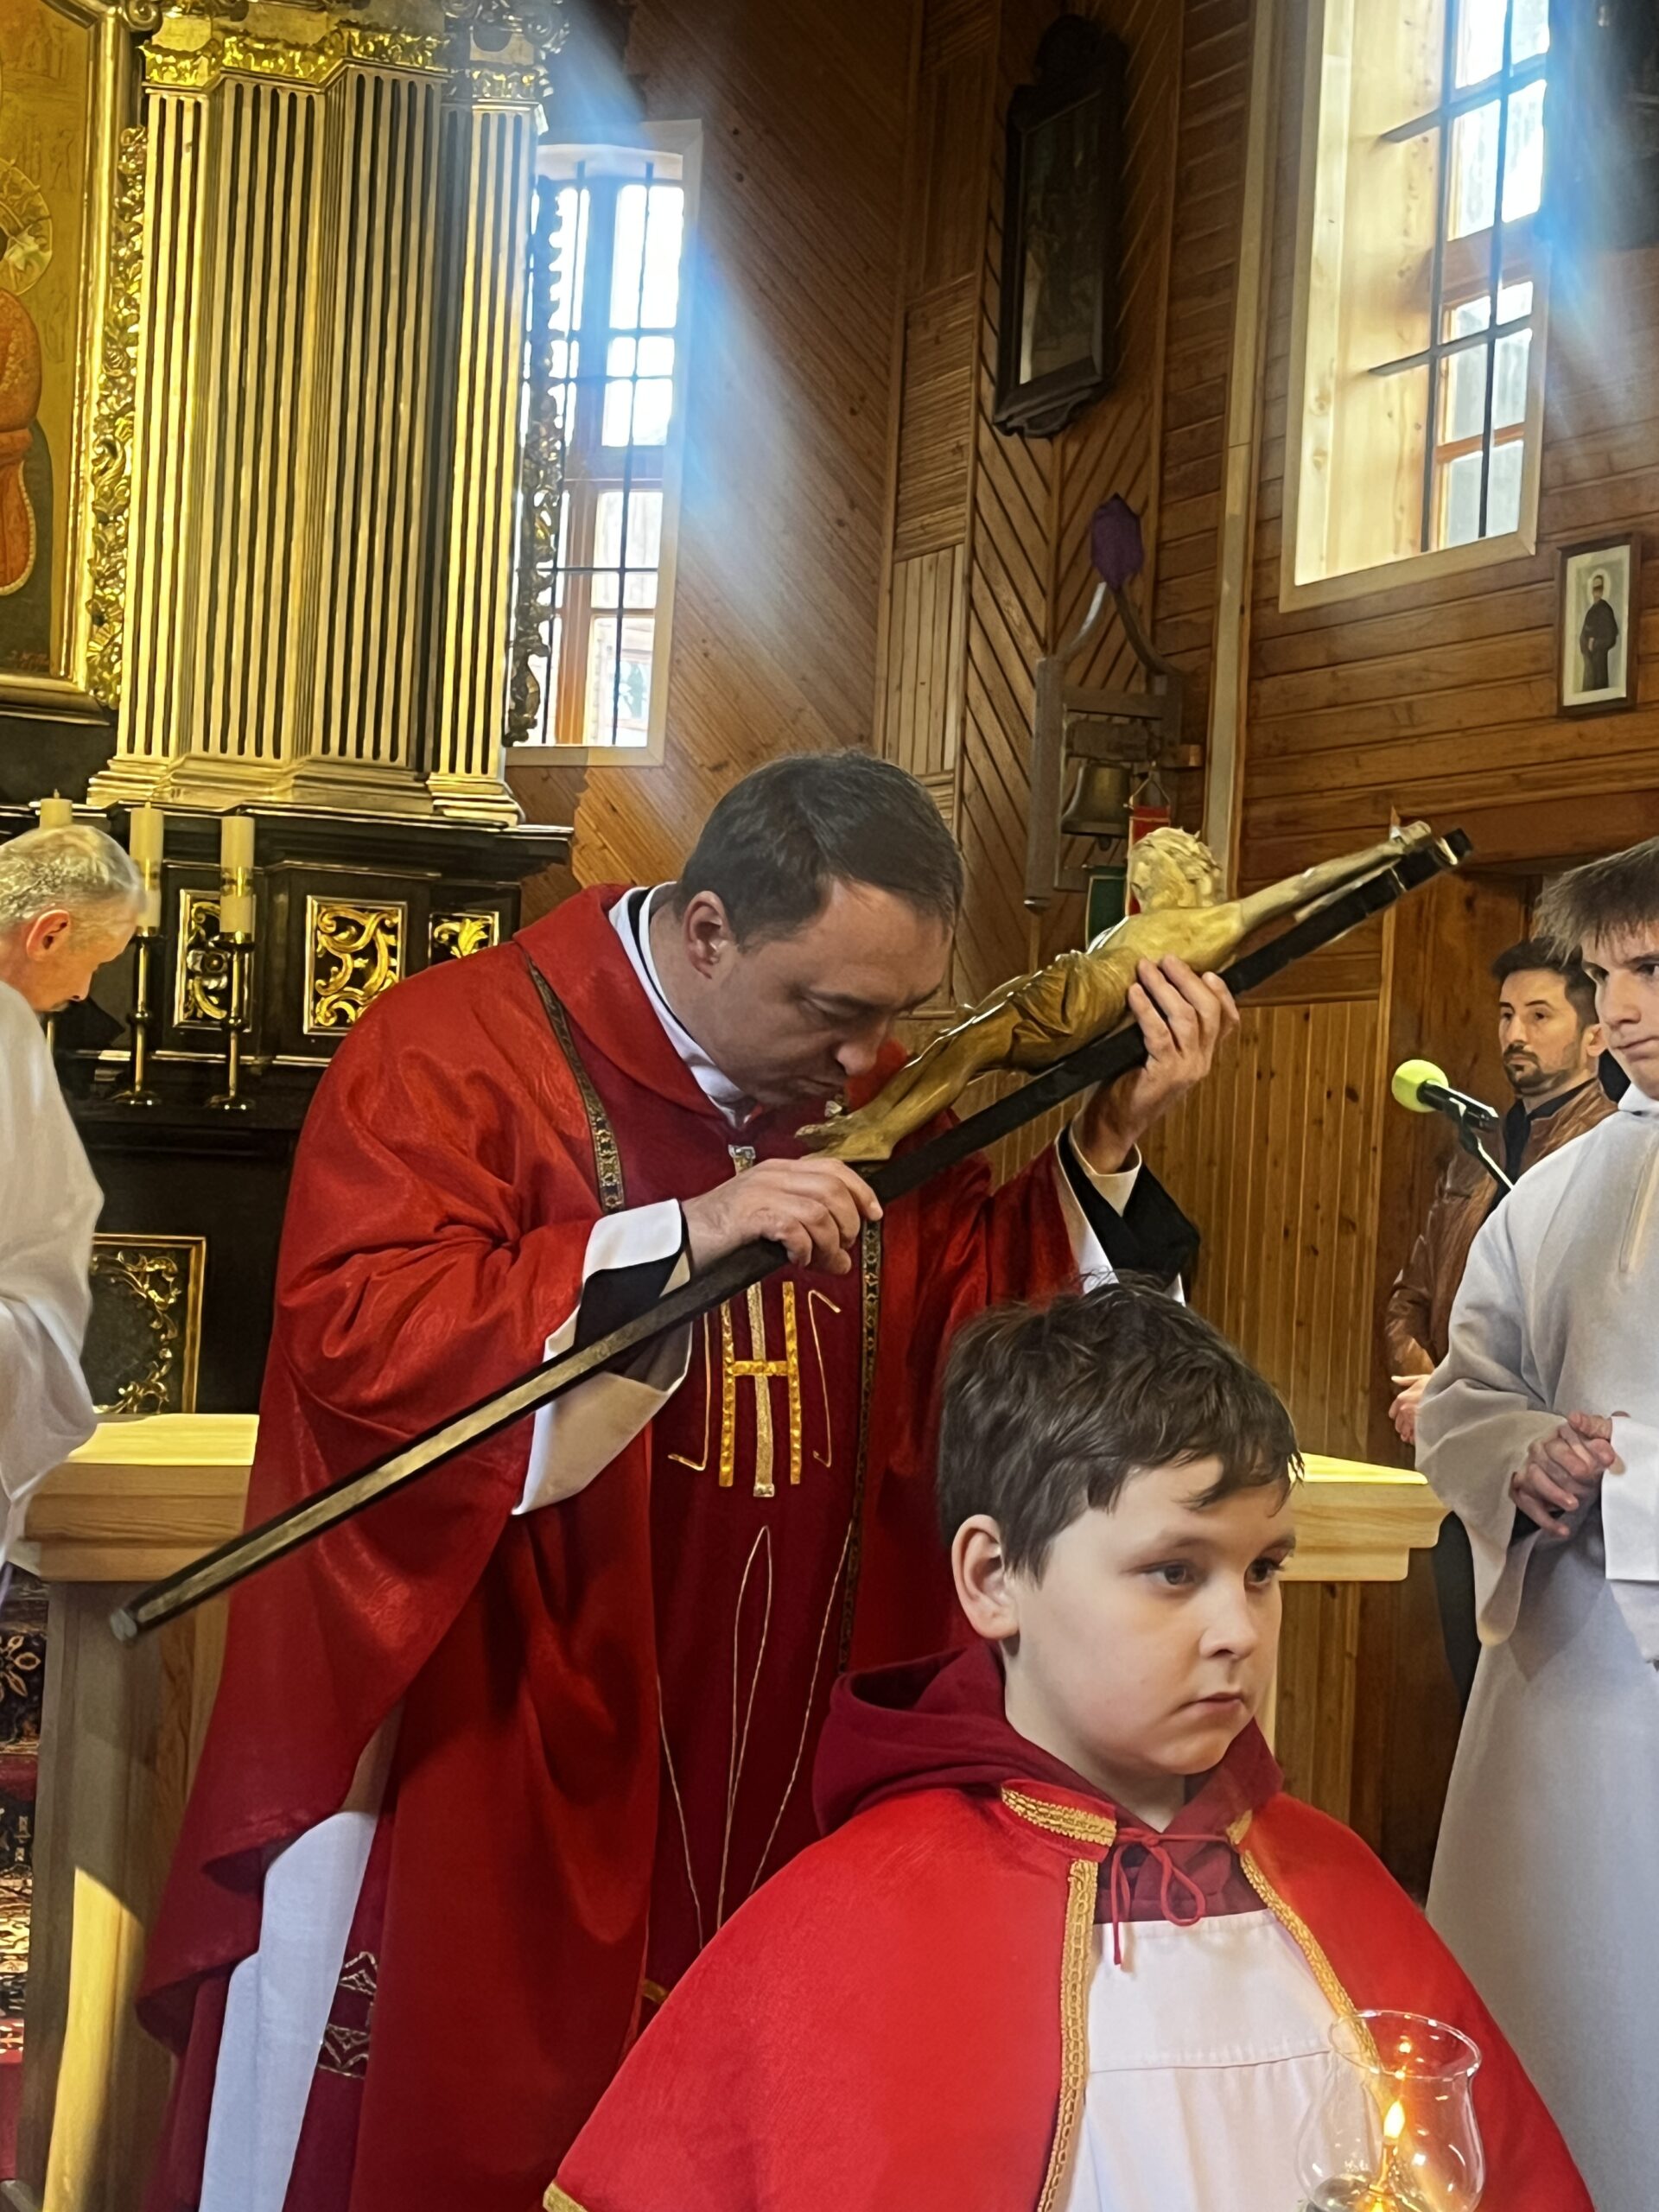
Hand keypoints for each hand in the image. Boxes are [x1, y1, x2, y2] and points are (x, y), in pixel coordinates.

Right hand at [681, 1157, 880, 1276]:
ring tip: (818, 1260)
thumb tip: (842, 1260)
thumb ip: (807, 1233)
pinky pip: (793, 1227)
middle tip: (840, 1248)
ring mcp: (759, 1192)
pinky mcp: (748, 1215)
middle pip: (833, 1188)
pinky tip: (794, 1259)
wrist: (678, 1240)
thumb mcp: (772, 1226)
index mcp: (779, 1171)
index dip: (861, 1190)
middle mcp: (772, 1175)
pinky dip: (803, 1248)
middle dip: (847, 1222)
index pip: (834, 1168)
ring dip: (828, 1242)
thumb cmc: (724, 1235)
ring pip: (818, 1210)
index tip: (874, 1215)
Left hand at [1074, 957, 1238, 1171]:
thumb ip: (1163, 1026)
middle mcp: (1200, 1061)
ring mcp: (1186, 1069)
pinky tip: (1133, 993)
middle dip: (1187, 980)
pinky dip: (1146, 1009)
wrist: (1114, 1124)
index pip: (1228, 1020)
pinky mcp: (1164, 1074)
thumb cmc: (1127, 1082)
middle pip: (1208, 1011)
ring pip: (1186, 1017)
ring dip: (1164, 988)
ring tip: (1145, 969)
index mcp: (1202, 1055)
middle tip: (1166, 960)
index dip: (1221, 992)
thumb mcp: (1152, 1052)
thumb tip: (1152, 981)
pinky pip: (1159, 1033)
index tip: (1205, 971)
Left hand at [1389, 1375, 1428, 1444]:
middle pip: (1398, 1425)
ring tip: (1417, 1434)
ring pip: (1405, 1433)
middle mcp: (1404, 1410)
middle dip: (1404, 1426)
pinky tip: (1421, 1438)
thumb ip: (1405, 1380)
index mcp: (1401, 1399)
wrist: (1449, 1393)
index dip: (1399, 1416)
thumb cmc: (1435, 1385)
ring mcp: (1412, 1421)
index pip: (1393, 1414)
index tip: (1405, 1416)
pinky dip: (1416, 1440)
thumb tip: (1393, 1379)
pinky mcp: (1421, 1429)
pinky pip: (1414, 1439)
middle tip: (1412, 1426)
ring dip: (1409, 1434)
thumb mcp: (1419, 1378)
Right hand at [1509, 1413, 1616, 1537]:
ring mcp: (1530, 1470)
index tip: (1601, 1465)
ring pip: (1533, 1481)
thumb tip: (1575, 1418)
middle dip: (1567, 1479)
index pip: (1557, 1446)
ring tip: (1574, 1505)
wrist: (1591, 1470)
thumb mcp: (1603, 1434)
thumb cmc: (1597, 1451)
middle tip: (1588, 1489)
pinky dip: (1544, 1519)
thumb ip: (1595, 1427)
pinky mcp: (1525, 1491)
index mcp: (1557, 1435)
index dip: (1576, 1457)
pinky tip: (1562, 1530)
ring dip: (1553, 1494)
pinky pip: (1527, 1505)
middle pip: (1545, 1463)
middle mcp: (1538, 1450)